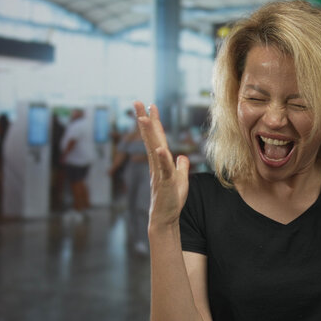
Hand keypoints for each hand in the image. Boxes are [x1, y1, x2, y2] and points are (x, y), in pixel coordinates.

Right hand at [134, 101, 189, 227]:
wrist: (166, 218)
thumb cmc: (172, 199)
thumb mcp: (181, 180)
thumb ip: (181, 167)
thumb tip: (182, 157)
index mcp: (161, 161)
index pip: (157, 138)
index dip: (155, 122)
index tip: (151, 106)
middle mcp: (157, 164)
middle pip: (151, 138)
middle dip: (145, 120)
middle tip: (137, 102)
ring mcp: (159, 172)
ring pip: (154, 149)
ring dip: (149, 134)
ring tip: (143, 118)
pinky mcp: (165, 183)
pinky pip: (164, 169)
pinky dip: (162, 159)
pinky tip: (160, 149)